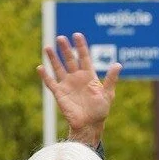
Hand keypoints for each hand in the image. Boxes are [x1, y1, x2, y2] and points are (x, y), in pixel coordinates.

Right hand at [37, 32, 118, 147]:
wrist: (89, 124)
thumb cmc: (101, 110)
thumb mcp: (108, 93)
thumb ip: (111, 79)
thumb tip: (118, 64)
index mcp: (89, 75)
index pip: (84, 57)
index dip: (80, 46)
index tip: (77, 35)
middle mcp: (77, 78)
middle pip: (69, 59)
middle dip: (65, 49)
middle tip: (60, 38)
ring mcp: (67, 85)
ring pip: (58, 68)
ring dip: (53, 58)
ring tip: (48, 47)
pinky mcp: (59, 94)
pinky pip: (51, 83)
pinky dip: (45, 76)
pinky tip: (40, 68)